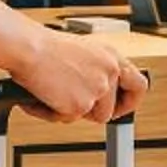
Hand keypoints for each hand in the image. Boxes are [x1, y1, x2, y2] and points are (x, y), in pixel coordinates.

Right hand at [10, 29, 149, 124]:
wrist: (27, 47)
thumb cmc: (43, 46)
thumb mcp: (79, 52)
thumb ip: (94, 71)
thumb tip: (94, 93)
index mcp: (111, 56)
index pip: (138, 84)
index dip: (130, 101)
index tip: (119, 108)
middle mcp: (109, 72)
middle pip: (111, 109)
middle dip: (96, 114)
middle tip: (79, 109)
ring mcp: (98, 89)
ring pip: (88, 116)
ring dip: (69, 111)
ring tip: (50, 94)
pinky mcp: (81, 104)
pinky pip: (67, 119)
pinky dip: (51, 113)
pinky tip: (40, 97)